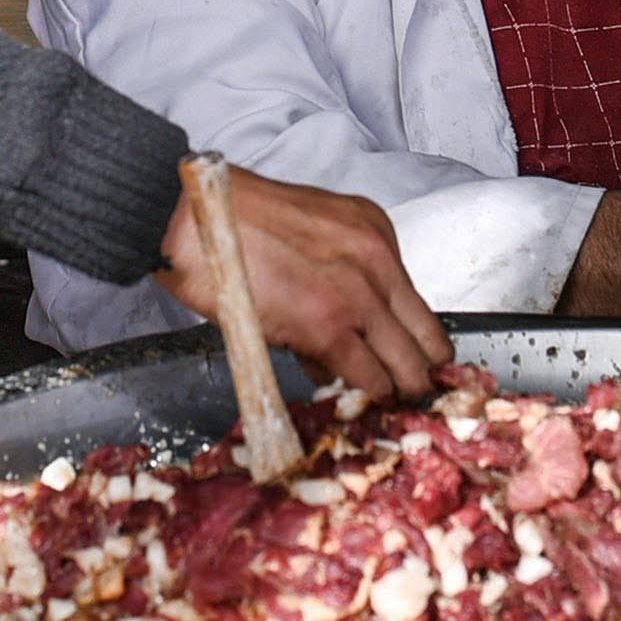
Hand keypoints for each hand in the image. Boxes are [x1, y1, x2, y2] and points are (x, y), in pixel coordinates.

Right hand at [160, 165, 450, 400]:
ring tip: (384, 403)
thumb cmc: (232, 224)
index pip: (418, 301)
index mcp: (374, 230)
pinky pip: (371, 378)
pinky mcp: (330, 326)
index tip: (410, 362)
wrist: (191, 218)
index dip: (417, 341)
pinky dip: (369, 396)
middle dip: (421, 373)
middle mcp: (378, 258)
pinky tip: (358, 398)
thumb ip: (338, 281)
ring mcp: (358, 294)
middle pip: (429, 339)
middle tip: (410, 395)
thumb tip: (349, 343)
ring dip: (398, 390)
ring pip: (409, 366)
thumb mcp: (309, 235)